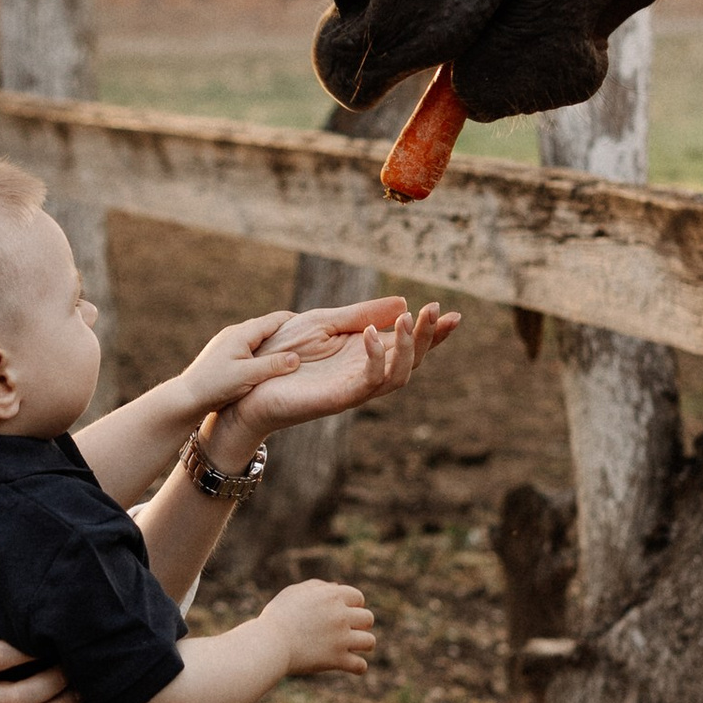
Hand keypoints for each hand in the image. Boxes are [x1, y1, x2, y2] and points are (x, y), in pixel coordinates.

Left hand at [168, 306, 344, 422]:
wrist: (185, 397)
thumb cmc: (216, 386)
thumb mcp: (248, 377)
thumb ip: (273, 366)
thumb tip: (297, 358)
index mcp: (243, 333)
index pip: (276, 320)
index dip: (297, 322)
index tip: (316, 327)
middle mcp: (235, 333)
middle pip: (269, 326)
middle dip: (289, 331)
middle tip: (311, 338)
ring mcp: (228, 343)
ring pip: (259, 338)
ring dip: (276, 342)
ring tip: (295, 350)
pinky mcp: (224, 354)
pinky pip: (250, 347)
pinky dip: (264, 351)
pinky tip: (270, 363)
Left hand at [212, 297, 459, 453]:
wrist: (247, 382)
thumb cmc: (281, 352)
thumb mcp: (323, 321)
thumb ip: (361, 313)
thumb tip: (403, 303)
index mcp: (365, 353)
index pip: (408, 343)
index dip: (433, 332)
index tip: (454, 315)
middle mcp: (365, 372)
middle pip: (412, 359)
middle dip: (428, 336)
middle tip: (437, 310)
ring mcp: (354, 388)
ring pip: (400, 375)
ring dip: (408, 346)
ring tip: (409, 318)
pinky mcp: (338, 399)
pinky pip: (369, 383)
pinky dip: (375, 358)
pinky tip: (369, 335)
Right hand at [261, 574, 375, 678]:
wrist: (269, 643)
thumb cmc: (278, 616)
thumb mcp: (294, 593)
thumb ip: (317, 587)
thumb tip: (337, 587)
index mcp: (332, 597)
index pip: (358, 598)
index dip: (353, 606)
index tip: (345, 614)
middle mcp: (341, 616)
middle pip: (368, 618)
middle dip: (361, 624)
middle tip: (349, 631)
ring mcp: (341, 638)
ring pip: (369, 642)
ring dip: (363, 645)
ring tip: (354, 648)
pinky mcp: (337, 659)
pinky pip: (360, 665)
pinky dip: (358, 667)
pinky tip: (352, 666)